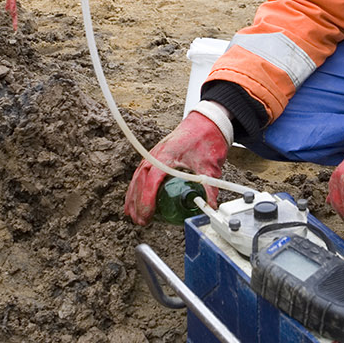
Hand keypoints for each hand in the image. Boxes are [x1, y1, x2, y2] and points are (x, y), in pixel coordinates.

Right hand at [124, 110, 228, 224]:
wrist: (206, 121)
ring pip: (137, 177)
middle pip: (140, 180)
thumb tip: (209, 207)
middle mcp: (156, 154)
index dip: (147, 199)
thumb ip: (209, 187)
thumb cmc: (206, 138)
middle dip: (137, 203)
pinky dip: (136, 187)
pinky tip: (135, 198)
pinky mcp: (156, 155)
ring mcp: (154, 154)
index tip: (147, 214)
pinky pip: (141, 173)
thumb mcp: (210, 165)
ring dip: (133, 196)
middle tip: (140, 221)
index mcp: (167, 155)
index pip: (152, 180)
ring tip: (133, 215)